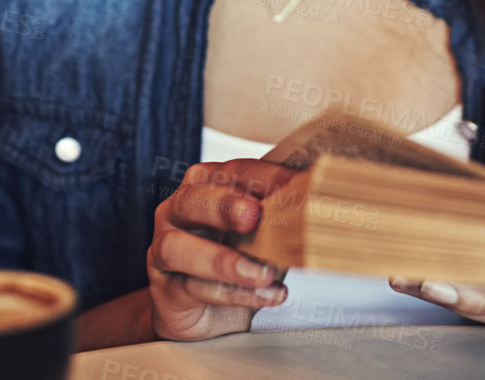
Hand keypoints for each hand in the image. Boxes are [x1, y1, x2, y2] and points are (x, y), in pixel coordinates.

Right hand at [148, 158, 296, 340]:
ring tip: (263, 272)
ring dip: (224, 260)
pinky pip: (192, 288)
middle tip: (253, 215)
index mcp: (206, 185)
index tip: (298, 184)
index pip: (234, 172)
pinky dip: (232, 293)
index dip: (266, 177)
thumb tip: (320, 207)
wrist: (206, 312)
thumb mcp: (263, 235)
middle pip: (193, 199)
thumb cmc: (236, 260)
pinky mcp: (165, 288)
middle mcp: (179, 211)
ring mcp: (164, 248)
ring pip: (179, 247)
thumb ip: (280, 219)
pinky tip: (265, 295)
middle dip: (224, 205)